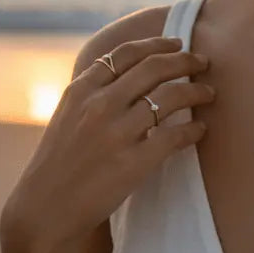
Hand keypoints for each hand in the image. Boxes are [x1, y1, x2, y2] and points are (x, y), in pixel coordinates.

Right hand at [0, 36, 214, 252]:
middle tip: (203, 62)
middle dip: (185, 61)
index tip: (178, 43)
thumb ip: (93, 92)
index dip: (157, 44)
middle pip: (154, 68)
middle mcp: (100, 105)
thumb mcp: (67, 115)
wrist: (44, 209)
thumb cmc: (58, 163)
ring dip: (196, 92)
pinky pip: (175, 136)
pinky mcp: (133, 163)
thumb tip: (130, 74)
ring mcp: (117, 133)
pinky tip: (201, 130)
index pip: (126, 53)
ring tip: (209, 92)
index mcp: (82, 90)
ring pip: (171, 97)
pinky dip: (193, 130)